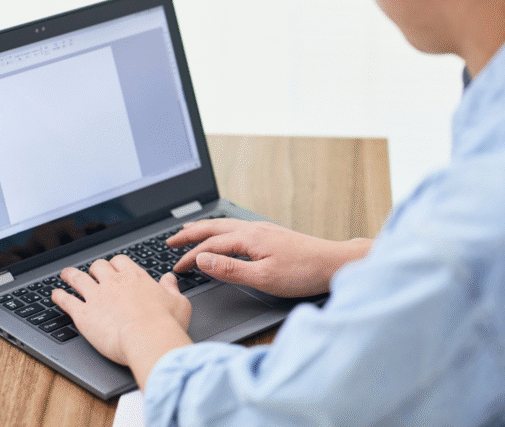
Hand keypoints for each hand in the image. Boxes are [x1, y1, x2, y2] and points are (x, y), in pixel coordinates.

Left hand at [52, 255, 191, 388]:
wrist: (148, 338)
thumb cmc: (166, 323)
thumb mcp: (178, 302)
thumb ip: (171, 288)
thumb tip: (169, 278)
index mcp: (135, 277)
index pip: (120, 261)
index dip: (116, 264)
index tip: (115, 268)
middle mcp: (113, 283)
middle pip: (98, 266)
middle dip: (95, 269)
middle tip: (92, 273)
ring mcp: (96, 296)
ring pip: (78, 278)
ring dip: (71, 275)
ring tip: (66, 275)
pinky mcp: (83, 314)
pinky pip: (66, 300)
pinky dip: (59, 296)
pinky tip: (55, 295)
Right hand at [170, 219, 371, 296]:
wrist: (334, 263)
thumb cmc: (303, 273)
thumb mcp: (263, 277)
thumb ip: (230, 269)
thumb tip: (202, 259)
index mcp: (249, 237)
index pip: (210, 245)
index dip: (189, 256)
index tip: (176, 268)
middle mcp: (254, 229)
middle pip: (214, 227)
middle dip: (190, 234)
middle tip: (170, 240)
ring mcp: (263, 230)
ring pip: (225, 226)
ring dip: (204, 229)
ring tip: (189, 231)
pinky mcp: (271, 235)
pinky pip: (236, 228)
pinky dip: (221, 231)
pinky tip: (223, 235)